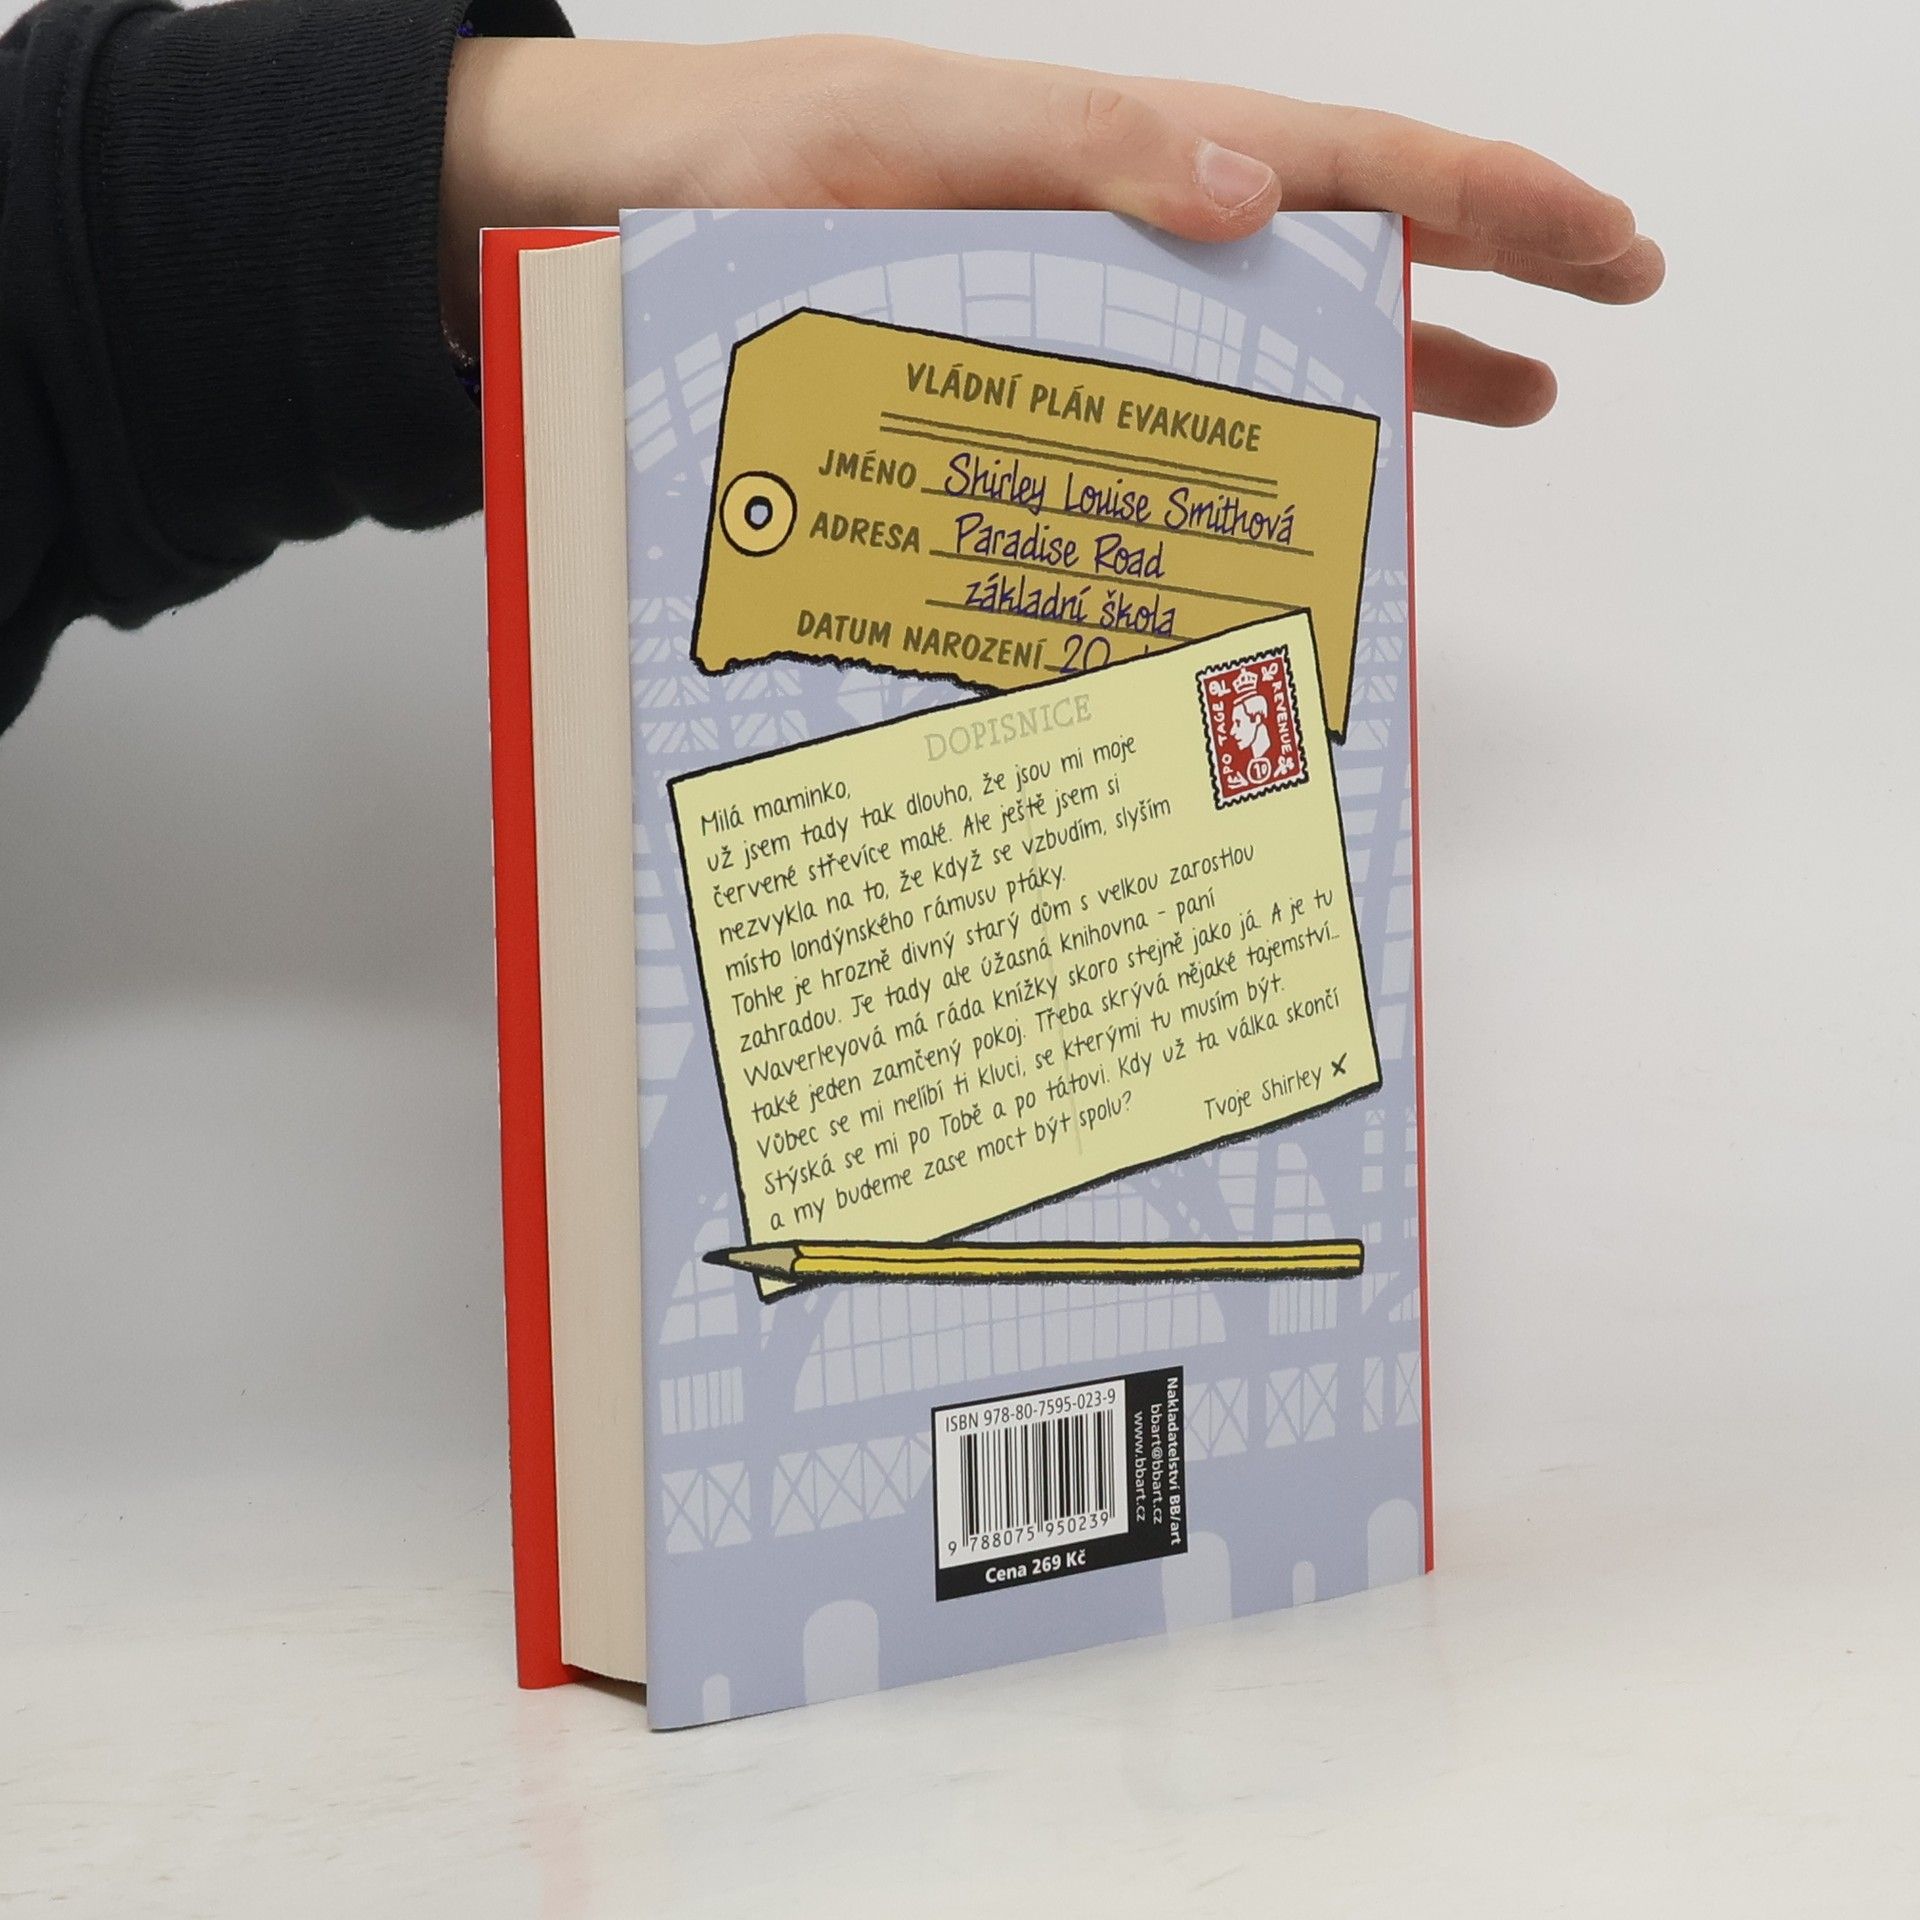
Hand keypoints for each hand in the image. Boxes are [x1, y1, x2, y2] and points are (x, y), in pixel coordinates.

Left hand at [441, 35, 1662, 425]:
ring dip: (1407, 345)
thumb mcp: (901, 136)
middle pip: (1343, 230)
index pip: (1340, 160)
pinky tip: (1306, 460)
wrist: (633, 209)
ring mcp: (1089, 296)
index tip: (1595, 234)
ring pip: (1279, 316)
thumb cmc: (746, 162)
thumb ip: (1076, 153)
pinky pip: (1177, 384)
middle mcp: (1120, 221)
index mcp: (1111, 152)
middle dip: (1491, 254)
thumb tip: (1260, 190)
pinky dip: (1257, 420)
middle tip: (1616, 286)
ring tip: (1520, 389)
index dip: (1478, 196)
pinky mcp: (1035, 356)